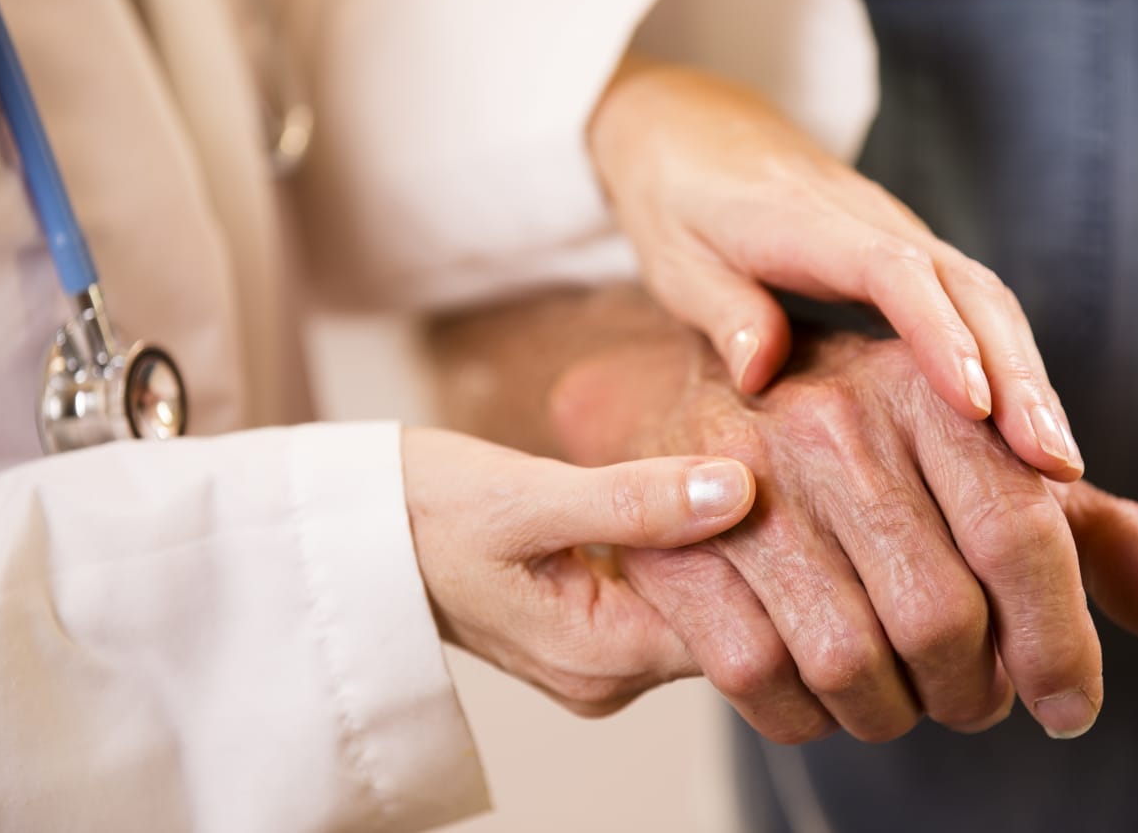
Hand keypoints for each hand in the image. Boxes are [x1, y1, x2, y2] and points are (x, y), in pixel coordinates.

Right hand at [400, 427, 753, 713]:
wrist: (354, 531)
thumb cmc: (424, 510)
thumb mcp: (529, 495)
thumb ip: (635, 499)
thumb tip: (737, 489)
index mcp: (600, 658)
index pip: (735, 630)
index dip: (768, 559)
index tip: (784, 480)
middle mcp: (608, 677)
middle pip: (726, 624)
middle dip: (749, 548)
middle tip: (770, 461)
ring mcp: (599, 660)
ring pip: (699, 608)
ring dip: (716, 544)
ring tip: (736, 468)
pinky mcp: (591, 630)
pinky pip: (663, 596)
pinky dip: (681, 548)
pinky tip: (687, 493)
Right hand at [549, 333, 1137, 741]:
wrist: (699, 408)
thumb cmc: (867, 454)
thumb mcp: (986, 472)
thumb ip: (1100, 542)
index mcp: (930, 387)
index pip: (1026, 532)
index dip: (1064, 643)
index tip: (1071, 705)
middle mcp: (834, 418)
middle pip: (941, 616)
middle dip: (976, 695)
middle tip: (977, 702)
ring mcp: (742, 480)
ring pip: (850, 663)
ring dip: (894, 716)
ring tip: (905, 702)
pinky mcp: (675, 544)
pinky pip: (759, 681)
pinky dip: (807, 722)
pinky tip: (827, 703)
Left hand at [589, 59, 1083, 481]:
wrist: (697, 134)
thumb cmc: (681, 204)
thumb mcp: (676, 257)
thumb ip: (723, 308)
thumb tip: (761, 370)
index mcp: (811, 224)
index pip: (895, 273)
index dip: (940, 337)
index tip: (977, 406)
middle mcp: (877, 227)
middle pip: (971, 292)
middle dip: (1020, 377)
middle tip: (1054, 462)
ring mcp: (903, 242)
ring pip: (988, 305)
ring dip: (1030, 381)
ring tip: (1061, 469)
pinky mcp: (913, 263)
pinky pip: (975, 312)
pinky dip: (1009, 370)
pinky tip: (1026, 439)